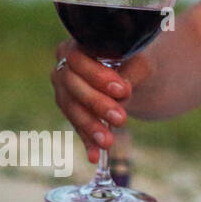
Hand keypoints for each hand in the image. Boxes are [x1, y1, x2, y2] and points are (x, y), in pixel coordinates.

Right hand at [51, 41, 153, 160]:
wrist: (130, 72)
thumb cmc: (132, 60)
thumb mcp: (137, 61)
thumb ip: (130, 72)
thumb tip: (123, 92)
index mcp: (76, 45)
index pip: (79, 60)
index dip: (97, 76)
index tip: (122, 90)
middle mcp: (63, 67)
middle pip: (73, 86)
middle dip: (97, 104)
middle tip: (121, 119)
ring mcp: (63, 91)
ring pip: (72, 109)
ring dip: (90, 127)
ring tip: (107, 143)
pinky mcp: (71, 111)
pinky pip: (77, 127)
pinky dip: (87, 142)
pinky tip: (95, 156)